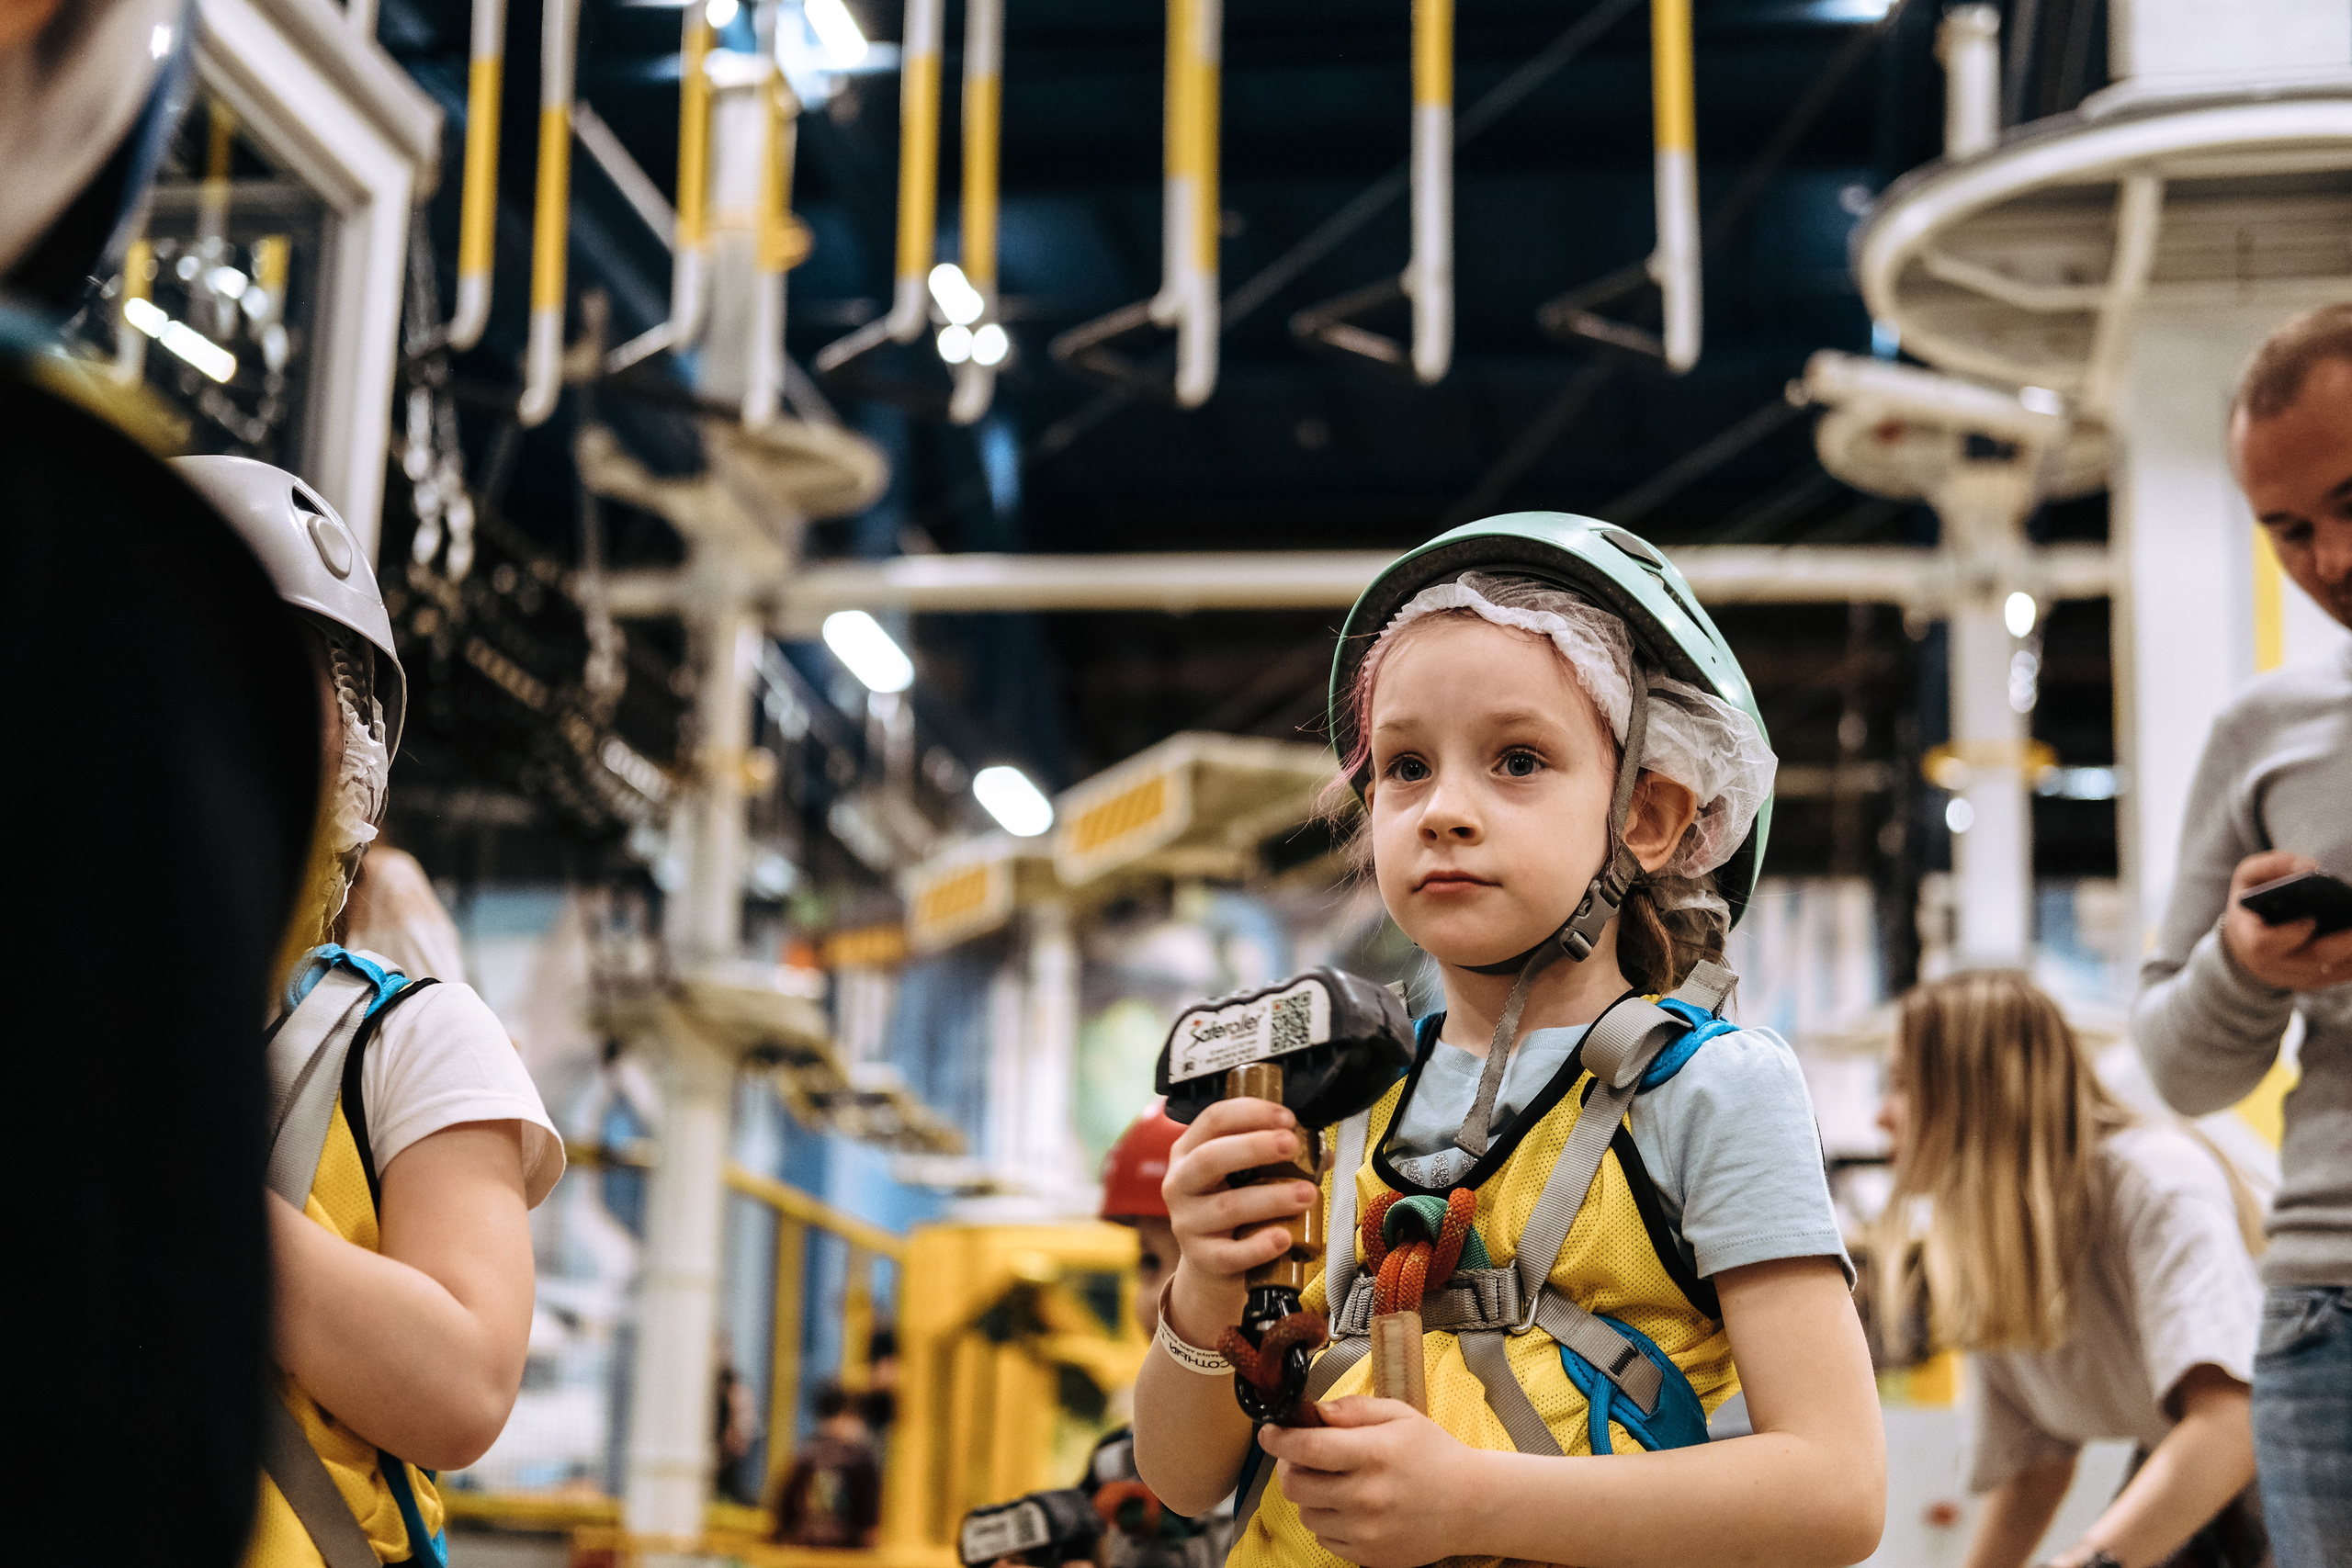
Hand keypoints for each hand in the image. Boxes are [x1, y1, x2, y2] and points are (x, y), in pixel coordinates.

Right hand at [1161, 1099, 1318, 1342]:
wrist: (1212, 1263)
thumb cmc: (1232, 1206)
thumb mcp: (1244, 1174)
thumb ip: (1277, 1157)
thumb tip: (1321, 1152)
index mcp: (1190, 1151)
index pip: (1213, 1119)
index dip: (1251, 1112)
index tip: (1287, 1118)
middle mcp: (1181, 1183)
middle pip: (1210, 1158)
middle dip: (1255, 1147)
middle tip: (1292, 1145)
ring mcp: (1187, 1222)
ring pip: (1226, 1207)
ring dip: (1271, 1197)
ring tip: (1307, 1194)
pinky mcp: (1201, 1258)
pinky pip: (1230, 1254)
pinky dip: (1259, 1246)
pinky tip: (1283, 1238)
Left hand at [1258, 1397, 1480, 1567]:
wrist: (1472, 1506)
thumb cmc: (1433, 1455)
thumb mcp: (1400, 1416)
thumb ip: (1353, 1409)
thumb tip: (1313, 1411)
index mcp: (1374, 1454)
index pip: (1307, 1448)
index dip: (1278, 1439)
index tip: (1268, 1432)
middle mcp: (1367, 1496)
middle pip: (1295, 1484)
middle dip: (1288, 1465)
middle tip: (1301, 1455)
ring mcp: (1366, 1531)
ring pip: (1306, 1513)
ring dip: (1309, 1494)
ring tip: (1334, 1481)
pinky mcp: (1368, 1555)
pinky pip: (1323, 1537)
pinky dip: (1327, 1520)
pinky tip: (1349, 1506)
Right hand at [2221, 851, 2351, 990]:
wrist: (2246, 942)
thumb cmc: (2250, 905)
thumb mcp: (2247, 878)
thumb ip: (2272, 865)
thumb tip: (2311, 868)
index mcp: (2248, 939)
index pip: (2265, 944)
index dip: (2289, 934)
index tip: (2312, 919)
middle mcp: (2271, 965)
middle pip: (2312, 959)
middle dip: (2341, 942)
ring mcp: (2294, 977)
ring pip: (2332, 970)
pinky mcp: (2315, 982)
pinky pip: (2342, 975)